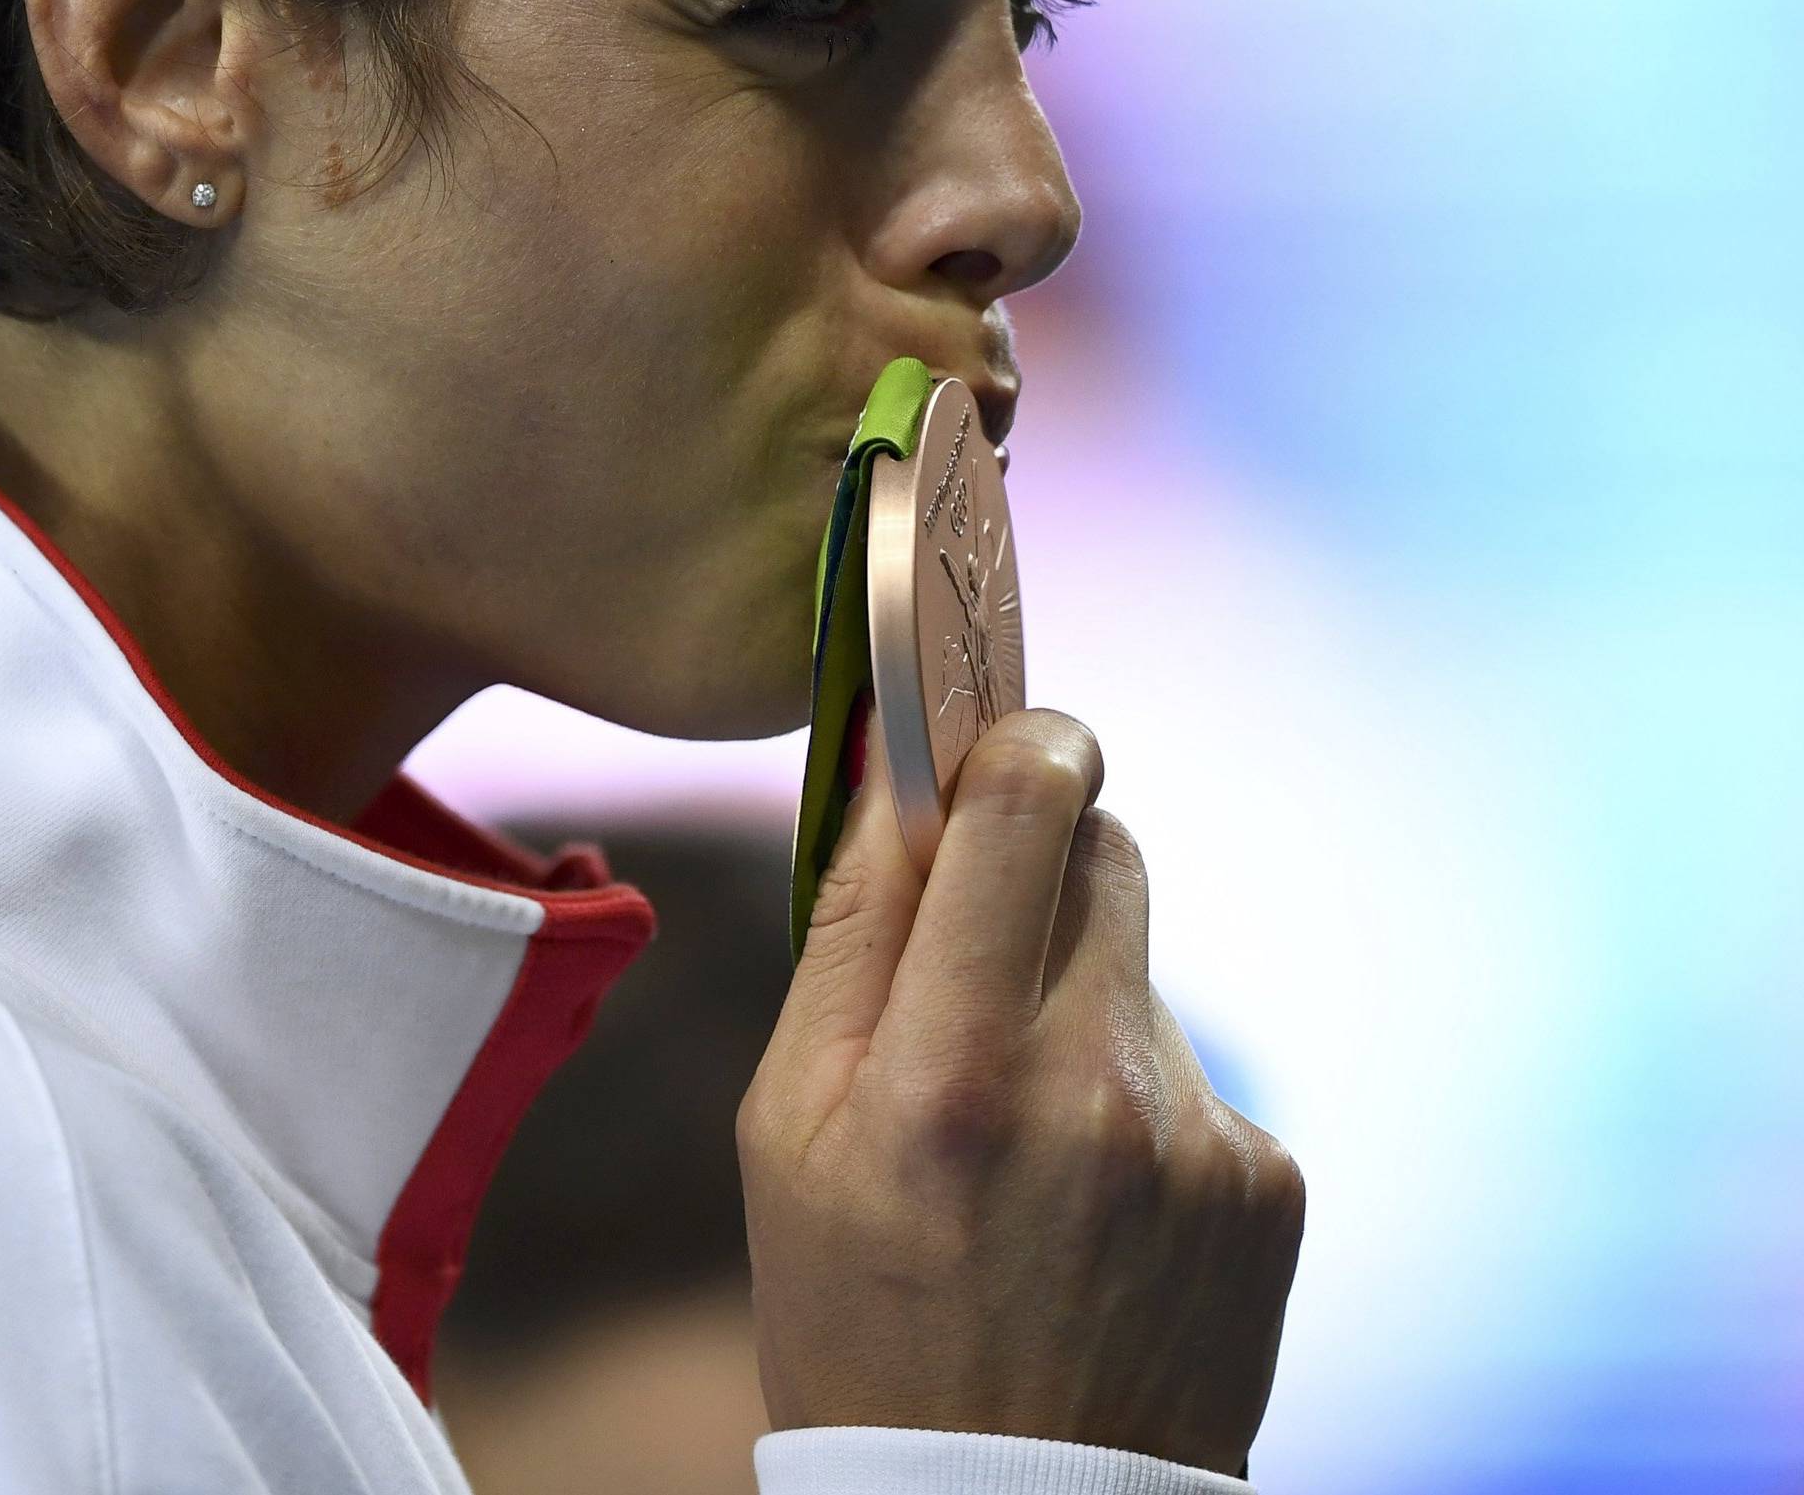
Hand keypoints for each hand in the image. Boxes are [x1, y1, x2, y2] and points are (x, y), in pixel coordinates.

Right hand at [737, 706, 1303, 1476]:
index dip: (1014, 737)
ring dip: (1079, 1002)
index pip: (1027, 800)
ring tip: (1028, 1142)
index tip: (991, 744)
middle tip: (981, 960)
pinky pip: (1189, 1068)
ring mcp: (1200, 1138)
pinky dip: (1136, 1099)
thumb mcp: (786, 1128)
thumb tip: (900, 767)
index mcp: (952, 1069)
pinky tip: (1094, 1206)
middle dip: (1038, 867)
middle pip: (1102, 848)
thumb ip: (850, 928)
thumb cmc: (860, 1314)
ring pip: (1135, 965)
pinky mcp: (1266, 1180)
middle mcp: (1095, 1086)